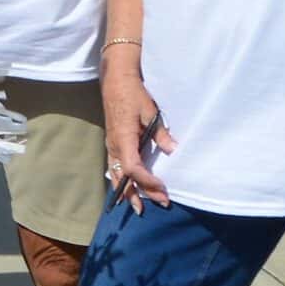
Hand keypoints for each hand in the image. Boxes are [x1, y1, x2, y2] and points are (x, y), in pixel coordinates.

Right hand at [102, 67, 174, 210]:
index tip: (162, 189)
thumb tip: (173, 150)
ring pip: (115, 173)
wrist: (115, 79)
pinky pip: (114, 166)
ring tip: (136, 205)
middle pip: (122, 175)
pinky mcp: (112, 141)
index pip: (132, 167)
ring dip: (127, 190)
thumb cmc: (133, 93)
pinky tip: (128, 187)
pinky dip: (122, 179)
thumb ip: (160, 133)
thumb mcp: (150, 111)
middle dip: (137, 193)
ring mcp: (111, 143)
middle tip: (154, 206)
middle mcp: (113, 144)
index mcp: (122, 137)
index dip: (146, 181)